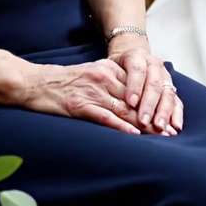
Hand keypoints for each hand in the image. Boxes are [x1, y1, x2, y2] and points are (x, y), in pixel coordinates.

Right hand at [17, 58, 165, 133]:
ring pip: (124, 108)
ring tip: (159, 137)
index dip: (155, 102)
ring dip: (144, 124)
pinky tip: (133, 134)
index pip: (139, 86)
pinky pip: (105, 116)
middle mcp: (103, 77)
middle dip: (154, 115)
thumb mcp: (93, 75)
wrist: (35, 83)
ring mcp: (92, 91)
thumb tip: (136, 99)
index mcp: (108, 69)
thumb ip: (114, 83)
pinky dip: (120, 126)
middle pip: (135, 98)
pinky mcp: (80, 105)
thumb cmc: (64, 82)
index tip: (169, 116)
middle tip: (170, 131)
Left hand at [107, 41, 182, 134]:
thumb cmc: (117, 67)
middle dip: (149, 105)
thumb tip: (106, 100)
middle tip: (143, 121)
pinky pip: (177, 101)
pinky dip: (177, 115)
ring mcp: (165, 76)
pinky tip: (175, 127)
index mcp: (137, 56)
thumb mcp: (110, 67)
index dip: (134, 86)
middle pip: (154, 84)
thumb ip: (110, 79)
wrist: (132, 58)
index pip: (137, 70)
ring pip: (167, 93)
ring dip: (164, 112)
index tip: (130, 103)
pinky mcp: (172, 88)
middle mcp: (154, 65)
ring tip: (159, 127)